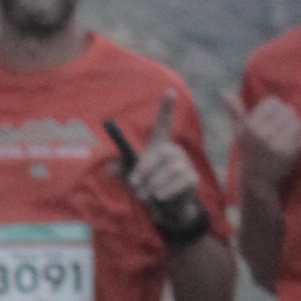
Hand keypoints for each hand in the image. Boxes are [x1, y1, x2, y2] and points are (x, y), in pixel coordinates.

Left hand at [125, 89, 203, 226]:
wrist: (167, 209)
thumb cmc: (149, 189)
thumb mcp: (132, 179)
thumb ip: (122, 171)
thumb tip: (108, 168)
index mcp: (159, 147)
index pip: (163, 124)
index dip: (167, 108)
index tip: (170, 91)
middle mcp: (174, 151)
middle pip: (160, 154)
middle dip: (145, 171)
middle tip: (136, 186)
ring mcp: (184, 163)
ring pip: (169, 170)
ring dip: (154, 185)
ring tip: (149, 195)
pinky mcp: (192, 178)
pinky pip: (179, 181)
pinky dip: (167, 191)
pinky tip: (161, 197)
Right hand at [223, 85, 300, 190]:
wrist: (257, 180)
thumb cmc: (248, 152)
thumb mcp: (239, 131)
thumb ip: (235, 111)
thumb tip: (223, 91)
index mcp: (250, 126)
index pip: (273, 102)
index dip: (275, 109)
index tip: (271, 119)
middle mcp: (261, 133)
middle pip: (287, 110)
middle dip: (286, 117)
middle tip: (280, 129)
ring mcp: (275, 143)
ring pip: (296, 121)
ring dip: (294, 127)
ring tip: (285, 136)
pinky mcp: (288, 152)